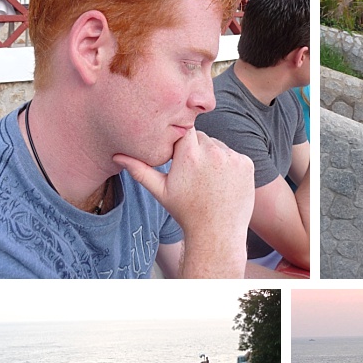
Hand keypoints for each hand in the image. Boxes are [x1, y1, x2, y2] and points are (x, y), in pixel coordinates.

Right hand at [114, 129, 253, 244]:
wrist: (218, 233)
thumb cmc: (186, 213)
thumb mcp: (161, 191)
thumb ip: (140, 170)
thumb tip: (116, 156)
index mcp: (188, 154)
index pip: (184, 128)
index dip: (181, 138)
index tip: (179, 151)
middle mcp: (212, 152)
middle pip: (202, 137)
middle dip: (197, 150)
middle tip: (194, 174)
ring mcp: (232, 158)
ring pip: (219, 146)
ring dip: (214, 157)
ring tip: (209, 181)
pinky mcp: (246, 164)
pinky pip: (235, 156)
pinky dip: (230, 165)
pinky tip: (224, 184)